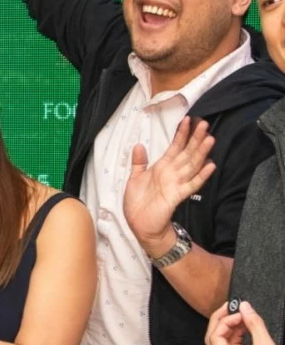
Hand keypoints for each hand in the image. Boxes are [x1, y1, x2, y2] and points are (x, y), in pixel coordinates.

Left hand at [122, 118, 214, 256]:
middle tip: (204, 123)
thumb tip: (139, 145)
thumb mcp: (134, 178)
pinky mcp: (177, 196)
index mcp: (162, 167)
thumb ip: (139, 162)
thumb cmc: (138, 202)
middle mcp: (172, 173)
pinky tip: (211, 165)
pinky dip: (201, 176)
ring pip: (192, 165)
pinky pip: (191, 184)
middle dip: (195, 139)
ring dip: (201, 153)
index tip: (188, 119)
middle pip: (187, 153)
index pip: (174, 147)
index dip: (181, 134)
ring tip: (210, 139)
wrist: (140, 225)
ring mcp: (176, 184)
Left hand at [205, 300, 284, 344]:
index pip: (215, 337)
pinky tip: (245, 328)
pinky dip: (236, 337)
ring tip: (242, 317)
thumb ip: (254, 324)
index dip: (224, 321)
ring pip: (223, 344)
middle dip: (222, 322)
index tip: (237, 311)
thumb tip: (245, 306)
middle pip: (214, 339)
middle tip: (230, 307)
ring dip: (230, 329)